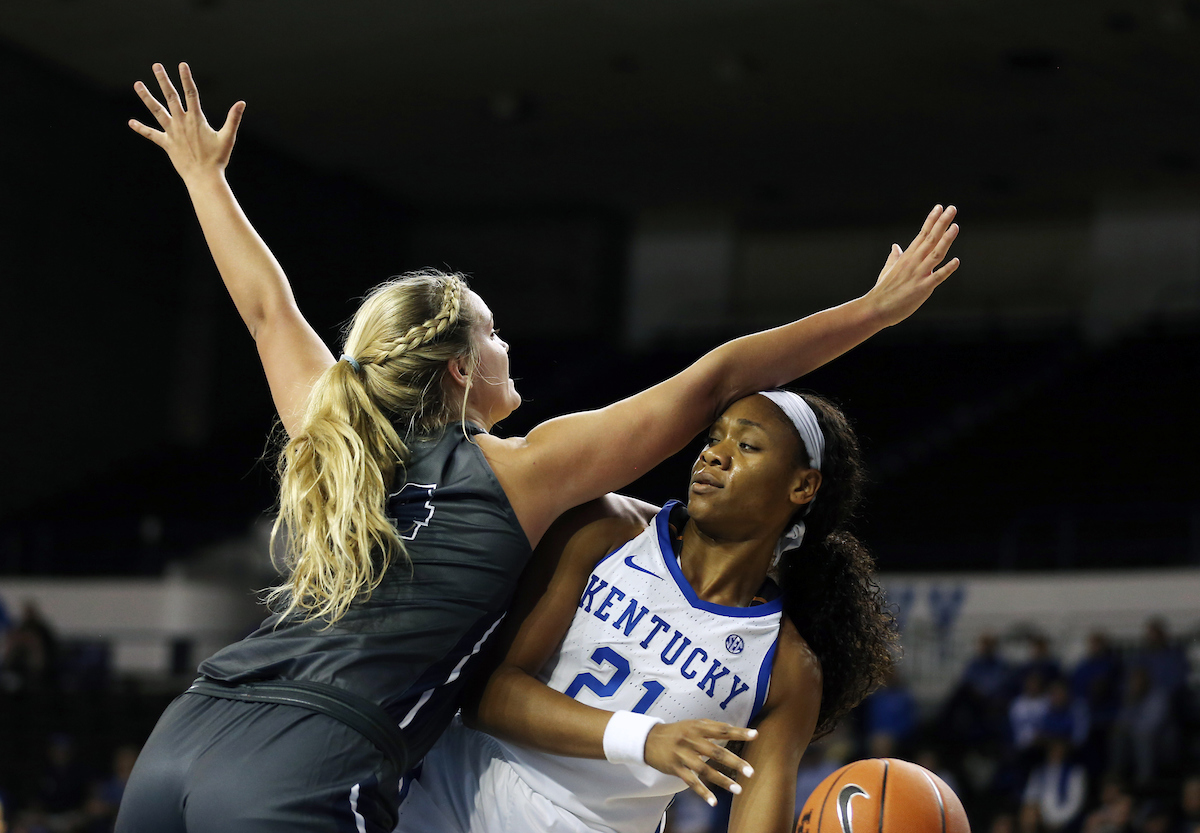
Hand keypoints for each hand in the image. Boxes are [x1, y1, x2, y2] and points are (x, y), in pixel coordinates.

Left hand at [129, 62, 244, 183]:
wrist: (203, 177)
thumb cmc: (218, 159)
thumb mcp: (228, 137)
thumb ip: (233, 119)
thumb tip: (242, 103)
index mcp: (196, 119)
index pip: (191, 93)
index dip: (186, 78)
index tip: (182, 65)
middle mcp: (182, 122)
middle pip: (170, 96)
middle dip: (163, 80)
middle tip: (156, 66)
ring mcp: (172, 132)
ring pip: (157, 110)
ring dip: (146, 97)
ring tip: (137, 84)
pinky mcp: (167, 144)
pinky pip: (151, 135)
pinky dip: (141, 128)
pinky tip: (131, 122)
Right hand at [643, 719, 757, 807]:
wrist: (648, 739)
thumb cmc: (674, 732)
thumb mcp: (691, 724)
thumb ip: (710, 727)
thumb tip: (732, 729)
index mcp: (697, 727)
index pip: (722, 730)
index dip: (738, 732)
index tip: (755, 735)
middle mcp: (691, 740)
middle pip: (716, 751)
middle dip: (734, 762)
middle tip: (751, 772)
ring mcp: (683, 755)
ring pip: (705, 769)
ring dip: (722, 780)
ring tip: (738, 789)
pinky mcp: (675, 768)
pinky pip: (691, 782)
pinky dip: (702, 792)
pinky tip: (713, 801)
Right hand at [864, 204, 960, 326]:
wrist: (875, 308)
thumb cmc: (882, 291)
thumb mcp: (887, 270)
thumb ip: (894, 257)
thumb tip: (895, 246)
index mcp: (906, 257)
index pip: (922, 234)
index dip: (931, 220)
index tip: (939, 207)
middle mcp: (913, 262)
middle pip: (930, 239)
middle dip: (942, 223)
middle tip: (952, 209)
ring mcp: (918, 275)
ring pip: (935, 254)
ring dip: (946, 240)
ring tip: (955, 226)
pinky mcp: (922, 288)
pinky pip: (937, 277)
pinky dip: (947, 269)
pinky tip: (957, 261)